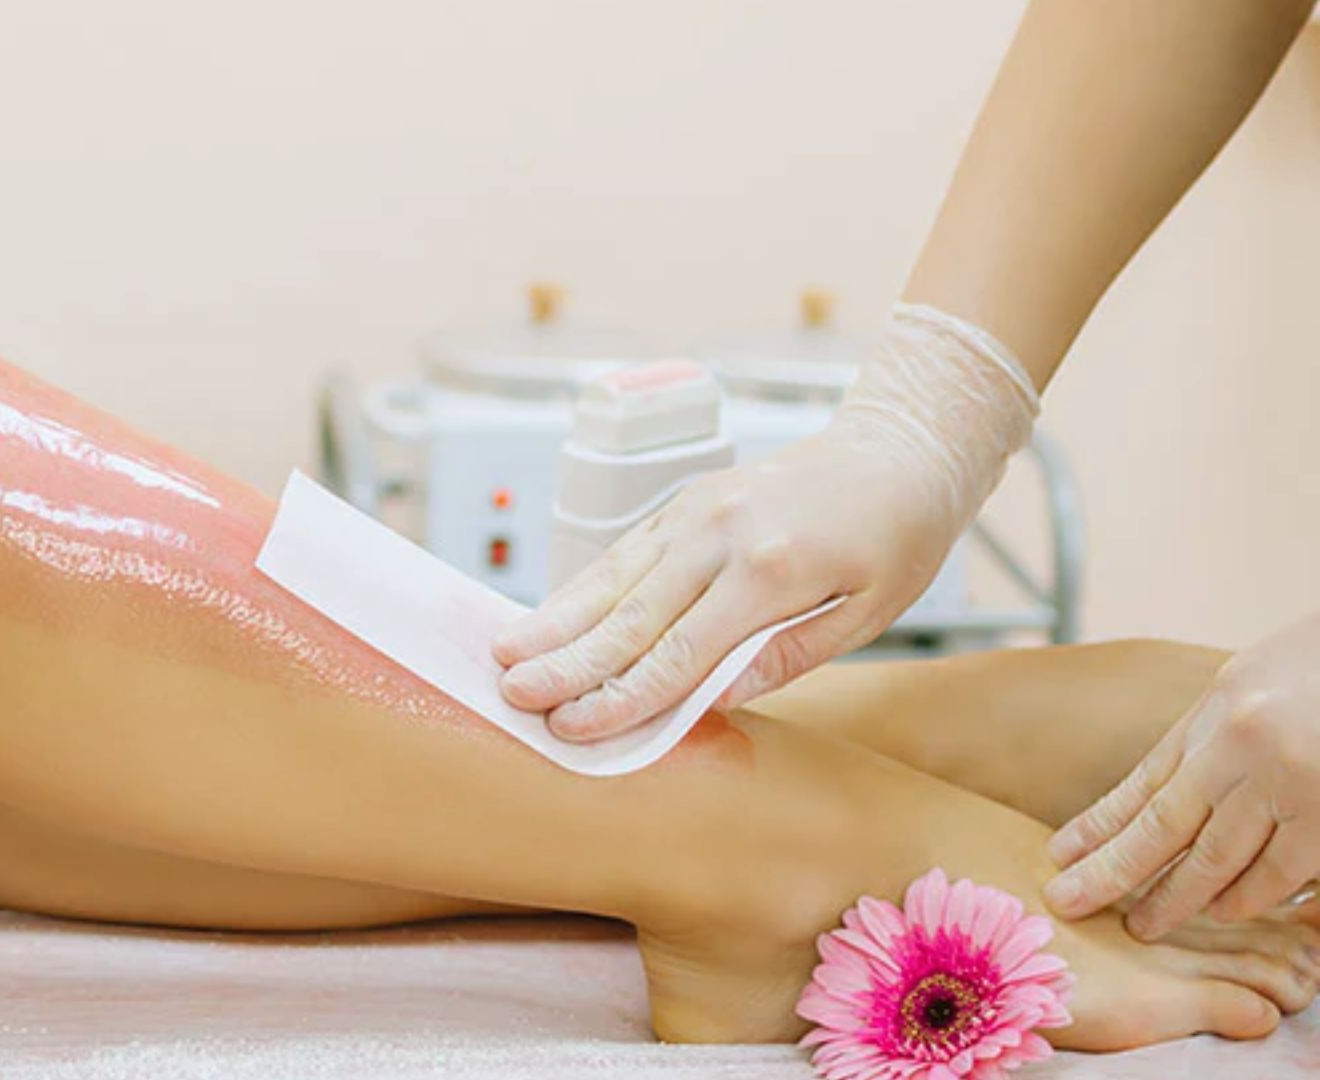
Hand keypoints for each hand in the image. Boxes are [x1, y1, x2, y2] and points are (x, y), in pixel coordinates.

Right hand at [490, 304, 1039, 740]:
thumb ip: (781, 656)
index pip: (680, 651)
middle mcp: (720, 533)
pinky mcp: (685, 500)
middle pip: (629, 614)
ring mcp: (695, 510)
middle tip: (512, 693)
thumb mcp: (864, 615)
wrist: (898, 452)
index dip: (621, 695)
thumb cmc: (894, 541)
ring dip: (556, 620)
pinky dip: (583, 587)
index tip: (573, 727)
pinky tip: (548, 615)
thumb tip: (707, 697)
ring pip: (613, 577)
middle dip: (567, 661)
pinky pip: (626, 553)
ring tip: (505, 653)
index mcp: (771, 569)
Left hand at [1046, 612, 1319, 939]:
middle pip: (1165, 825)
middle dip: (1113, 871)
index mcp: (1216, 711)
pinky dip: (1251, 894)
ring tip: (1146, 924)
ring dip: (1178, 896)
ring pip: (1219, 857)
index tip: (1060, 854)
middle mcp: (1242, 747)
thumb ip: (1213, 735)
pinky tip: (1224, 910)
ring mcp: (1289, 783)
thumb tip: (1176, 785)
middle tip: (1072, 901)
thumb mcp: (1249, 682)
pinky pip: (1283, 869)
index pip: (1144, 780)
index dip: (1098, 824)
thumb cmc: (1319, 666)